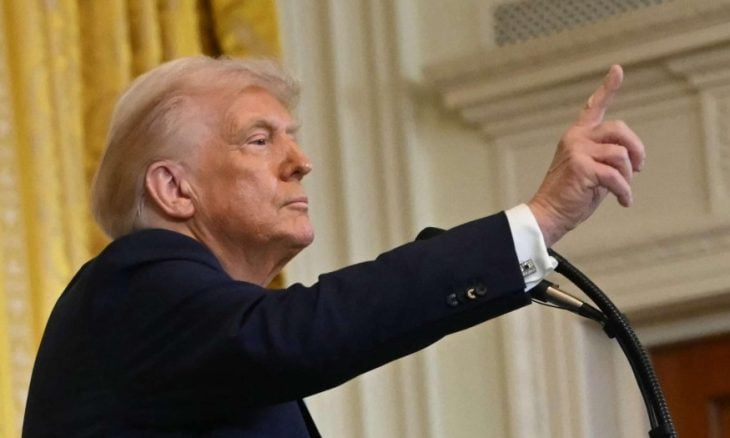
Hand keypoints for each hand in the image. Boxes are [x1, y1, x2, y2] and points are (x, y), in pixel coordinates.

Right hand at [527, 65, 645, 246]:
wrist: (549, 214)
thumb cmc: (571, 196)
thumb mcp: (591, 170)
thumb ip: (606, 157)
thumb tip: (633, 159)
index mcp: (577, 136)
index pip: (593, 107)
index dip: (608, 87)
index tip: (617, 70)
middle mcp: (575, 138)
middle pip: (620, 129)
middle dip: (636, 149)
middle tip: (638, 168)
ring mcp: (577, 151)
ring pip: (621, 154)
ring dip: (627, 177)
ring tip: (621, 191)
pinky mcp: (581, 167)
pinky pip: (616, 177)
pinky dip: (624, 192)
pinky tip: (623, 202)